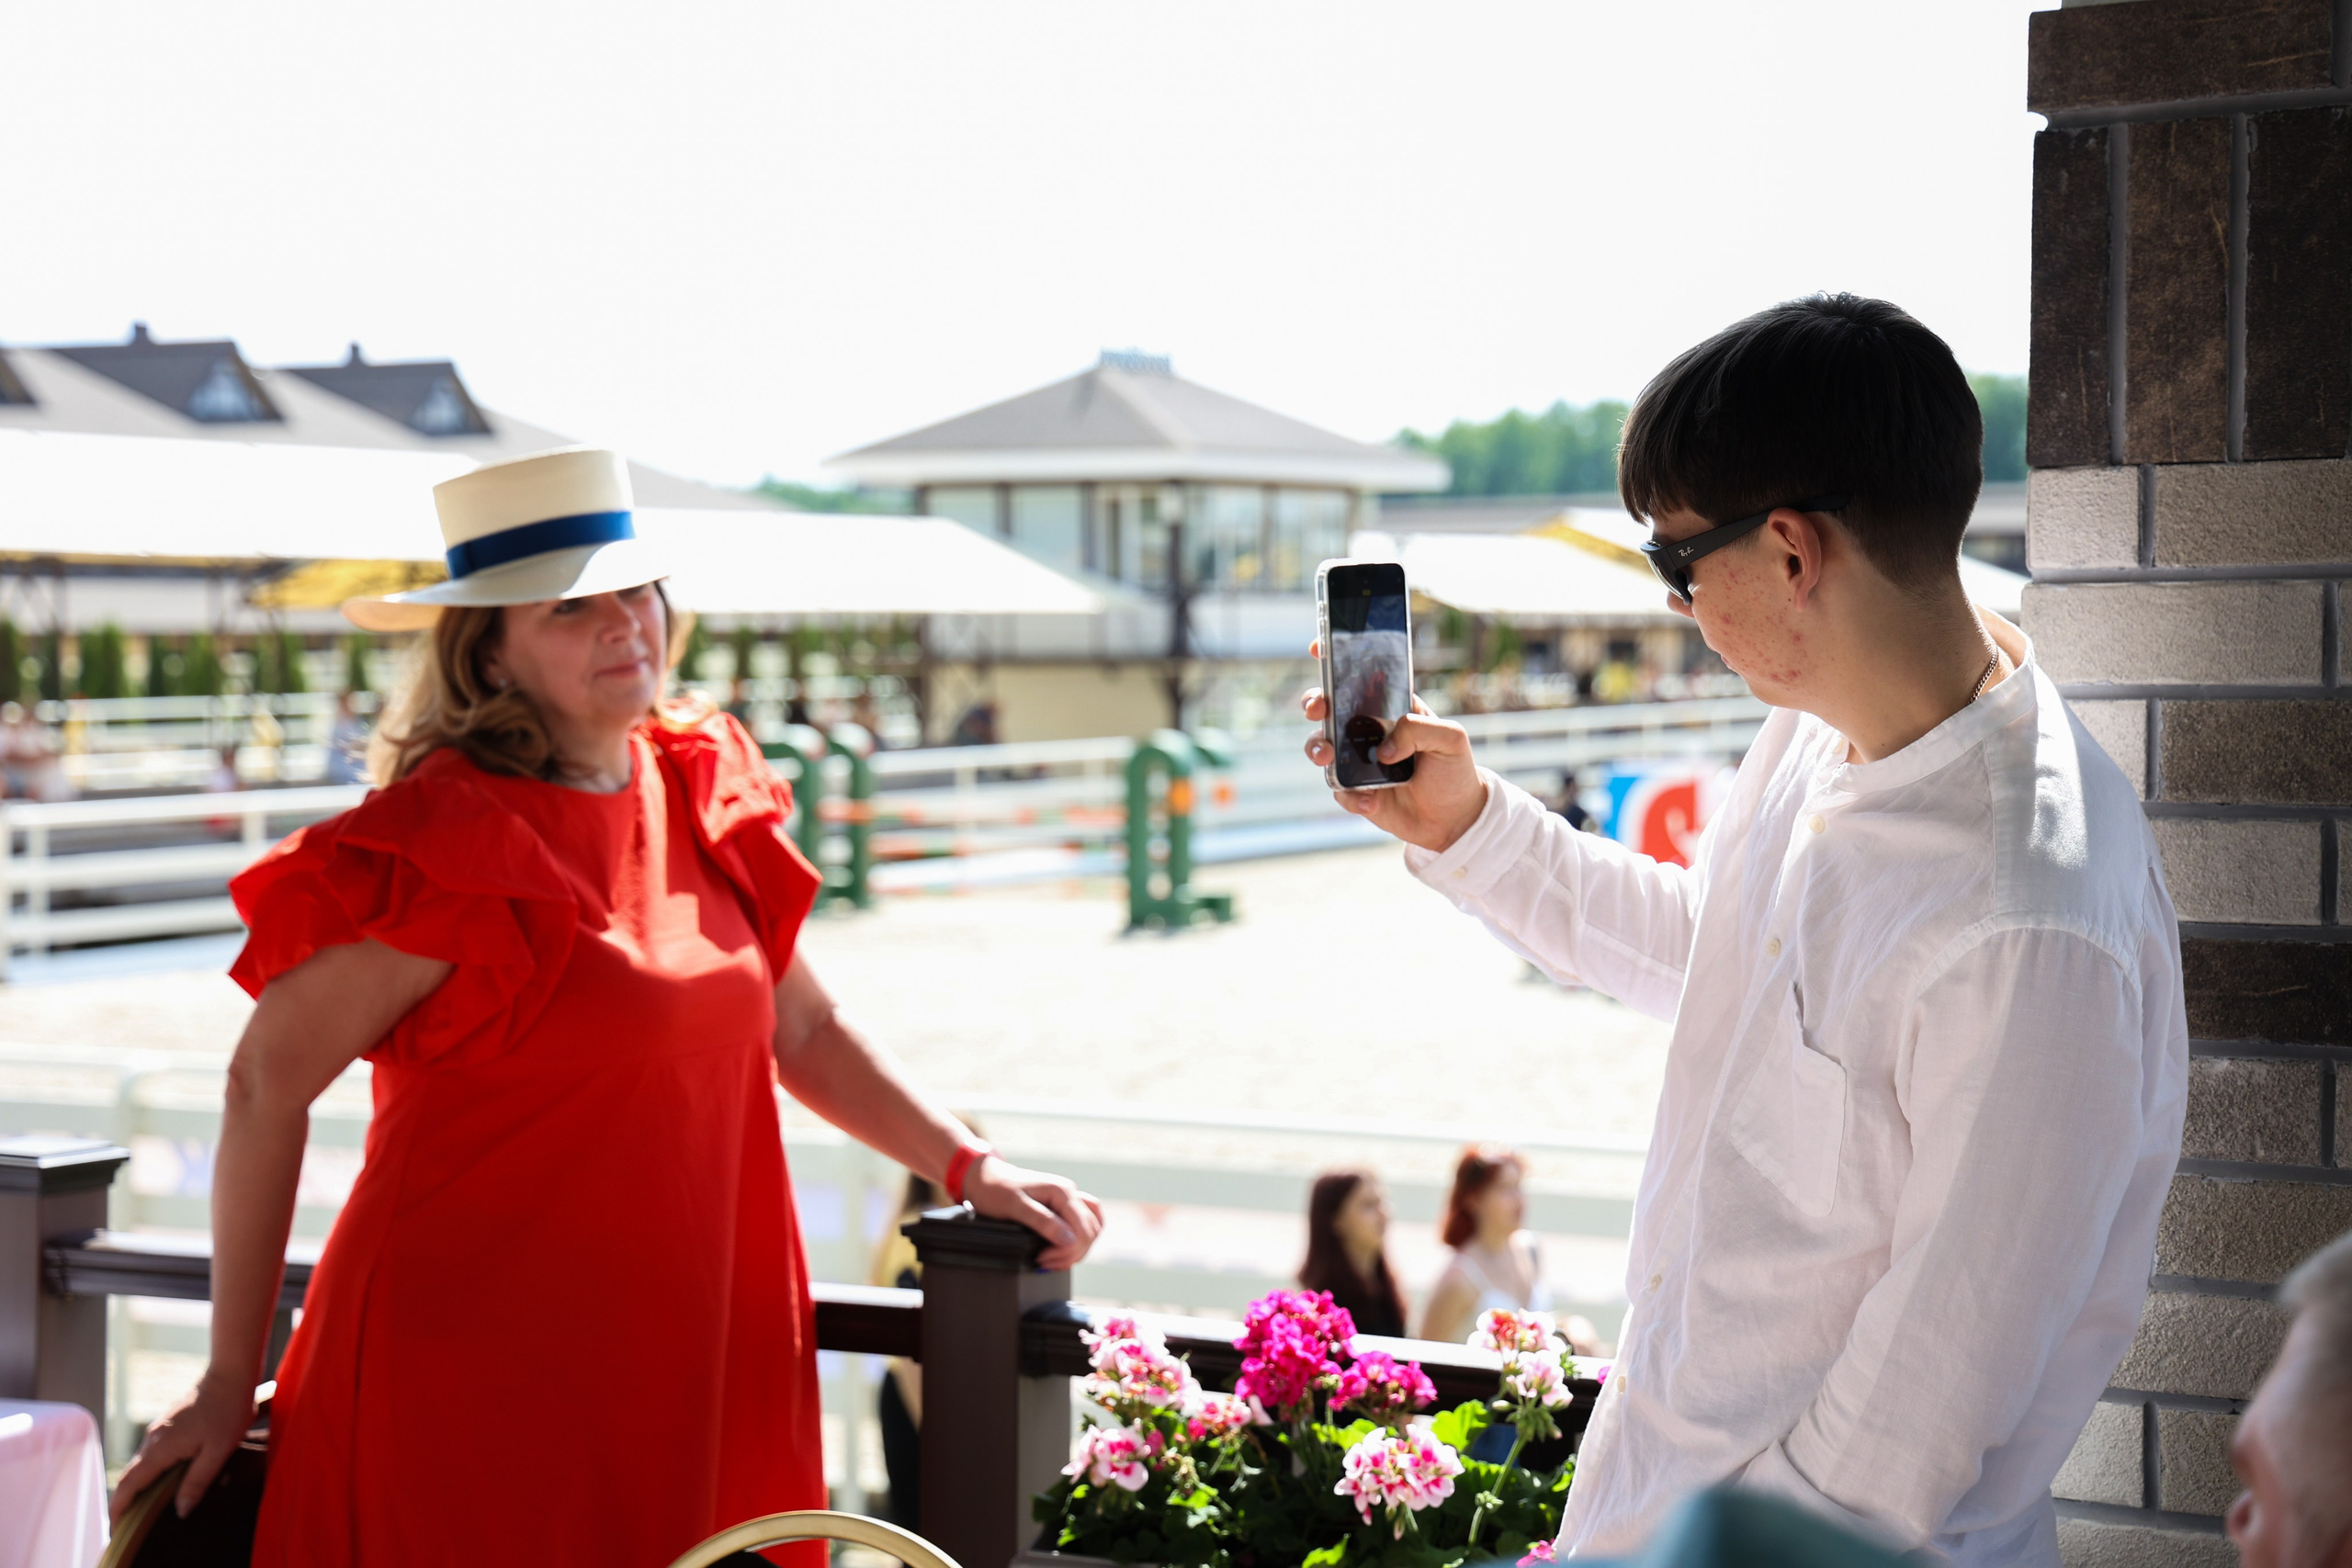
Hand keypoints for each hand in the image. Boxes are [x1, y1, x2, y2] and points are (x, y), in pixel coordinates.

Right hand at [110, 1369, 255, 1522]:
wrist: (230, 1375)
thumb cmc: (228, 1411)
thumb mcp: (218, 1451)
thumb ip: (197, 1481)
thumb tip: (180, 1511)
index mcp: (160, 1449)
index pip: (129, 1484)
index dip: (119, 1508)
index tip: (115, 1529)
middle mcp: (153, 1439)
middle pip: (130, 1476)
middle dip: (124, 1502)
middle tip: (126, 1527)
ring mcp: (159, 1430)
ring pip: (141, 1463)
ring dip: (137, 1487)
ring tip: (142, 1510)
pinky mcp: (168, 1424)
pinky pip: (152, 1453)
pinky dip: (149, 1471)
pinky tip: (162, 1481)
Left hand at [965, 1158, 1105, 1270]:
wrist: (986, 1179)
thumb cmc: (997, 1190)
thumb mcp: (1015, 1207)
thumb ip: (1043, 1222)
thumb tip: (1069, 1240)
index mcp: (1062, 1192)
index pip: (1083, 1229)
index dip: (1067, 1250)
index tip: (1042, 1258)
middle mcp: (1071, 1194)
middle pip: (1090, 1232)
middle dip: (1070, 1253)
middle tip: (1043, 1262)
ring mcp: (1069, 1201)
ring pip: (1090, 1231)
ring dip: (1074, 1250)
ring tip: (1050, 1259)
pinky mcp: (1063, 1208)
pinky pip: (1083, 1226)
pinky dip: (1076, 1242)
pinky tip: (1061, 1250)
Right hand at [1301, 640, 1487, 853]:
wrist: (1454, 820)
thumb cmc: (1454, 771)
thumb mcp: (1450, 739)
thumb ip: (1419, 729)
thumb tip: (1384, 748)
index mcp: (1391, 709)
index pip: (1361, 679)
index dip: (1336, 661)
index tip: (1320, 648)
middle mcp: (1369, 731)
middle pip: (1328, 708)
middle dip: (1314, 703)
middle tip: (1317, 709)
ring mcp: (1358, 761)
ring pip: (1322, 747)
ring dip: (1318, 748)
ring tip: (1328, 757)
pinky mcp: (1356, 792)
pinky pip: (1338, 789)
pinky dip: (1350, 796)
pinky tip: (1371, 802)